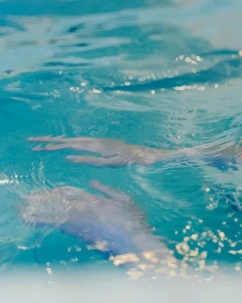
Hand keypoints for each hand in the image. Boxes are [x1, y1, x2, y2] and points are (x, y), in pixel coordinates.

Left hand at [20, 181, 173, 267]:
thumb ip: (108, 190)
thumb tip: (92, 182)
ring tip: (29, 210)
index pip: (71, 194)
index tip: (49, 191)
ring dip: (42, 213)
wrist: (132, 245)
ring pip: (57, 217)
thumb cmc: (133, 220)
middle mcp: (84, 213)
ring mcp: (81, 227)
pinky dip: (51, 222)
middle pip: (59, 205)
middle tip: (26, 200)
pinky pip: (62, 227)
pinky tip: (44, 221)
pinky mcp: (81, 237)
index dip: (58, 192)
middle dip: (42, 202)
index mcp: (95, 202)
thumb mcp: (126, 200)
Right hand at [29, 136, 168, 166]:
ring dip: (58, 140)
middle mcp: (97, 140)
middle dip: (49, 141)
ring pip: (75, 139)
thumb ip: (89, 160)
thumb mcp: (110, 163)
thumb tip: (68, 156)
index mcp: (97, 145)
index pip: (70, 144)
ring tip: (41, 141)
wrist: (150, 154)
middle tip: (31, 142)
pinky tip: (65, 144)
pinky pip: (82, 142)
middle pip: (69, 140)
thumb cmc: (132, 161)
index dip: (53, 145)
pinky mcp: (104, 144)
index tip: (38, 147)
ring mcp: (101, 141)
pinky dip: (69, 141)